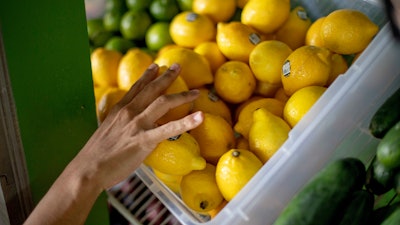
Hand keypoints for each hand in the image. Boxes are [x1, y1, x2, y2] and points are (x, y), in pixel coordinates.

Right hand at [75, 63, 203, 189]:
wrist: (88, 169)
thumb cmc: (96, 155)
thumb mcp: (106, 132)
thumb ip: (119, 126)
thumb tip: (128, 128)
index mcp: (119, 110)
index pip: (136, 87)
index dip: (147, 76)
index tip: (156, 66)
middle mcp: (129, 112)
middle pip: (152, 89)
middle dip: (167, 76)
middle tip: (178, 66)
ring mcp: (137, 124)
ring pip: (163, 102)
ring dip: (182, 95)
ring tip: (196, 92)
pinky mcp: (144, 139)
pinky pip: (169, 128)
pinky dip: (187, 122)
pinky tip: (200, 117)